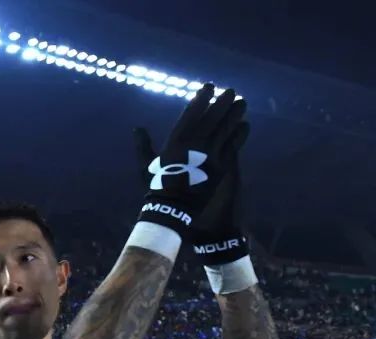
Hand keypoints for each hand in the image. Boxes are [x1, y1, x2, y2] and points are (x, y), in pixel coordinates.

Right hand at [133, 84, 248, 239]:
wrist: (173, 207)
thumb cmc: (157, 185)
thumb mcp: (146, 164)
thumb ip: (143, 145)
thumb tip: (137, 128)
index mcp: (177, 139)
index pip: (193, 111)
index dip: (203, 97)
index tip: (209, 86)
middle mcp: (196, 142)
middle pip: (214, 116)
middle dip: (224, 101)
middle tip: (231, 92)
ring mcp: (211, 153)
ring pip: (228, 127)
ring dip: (236, 113)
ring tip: (242, 103)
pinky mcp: (222, 165)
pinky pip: (234, 144)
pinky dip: (241, 133)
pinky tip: (245, 125)